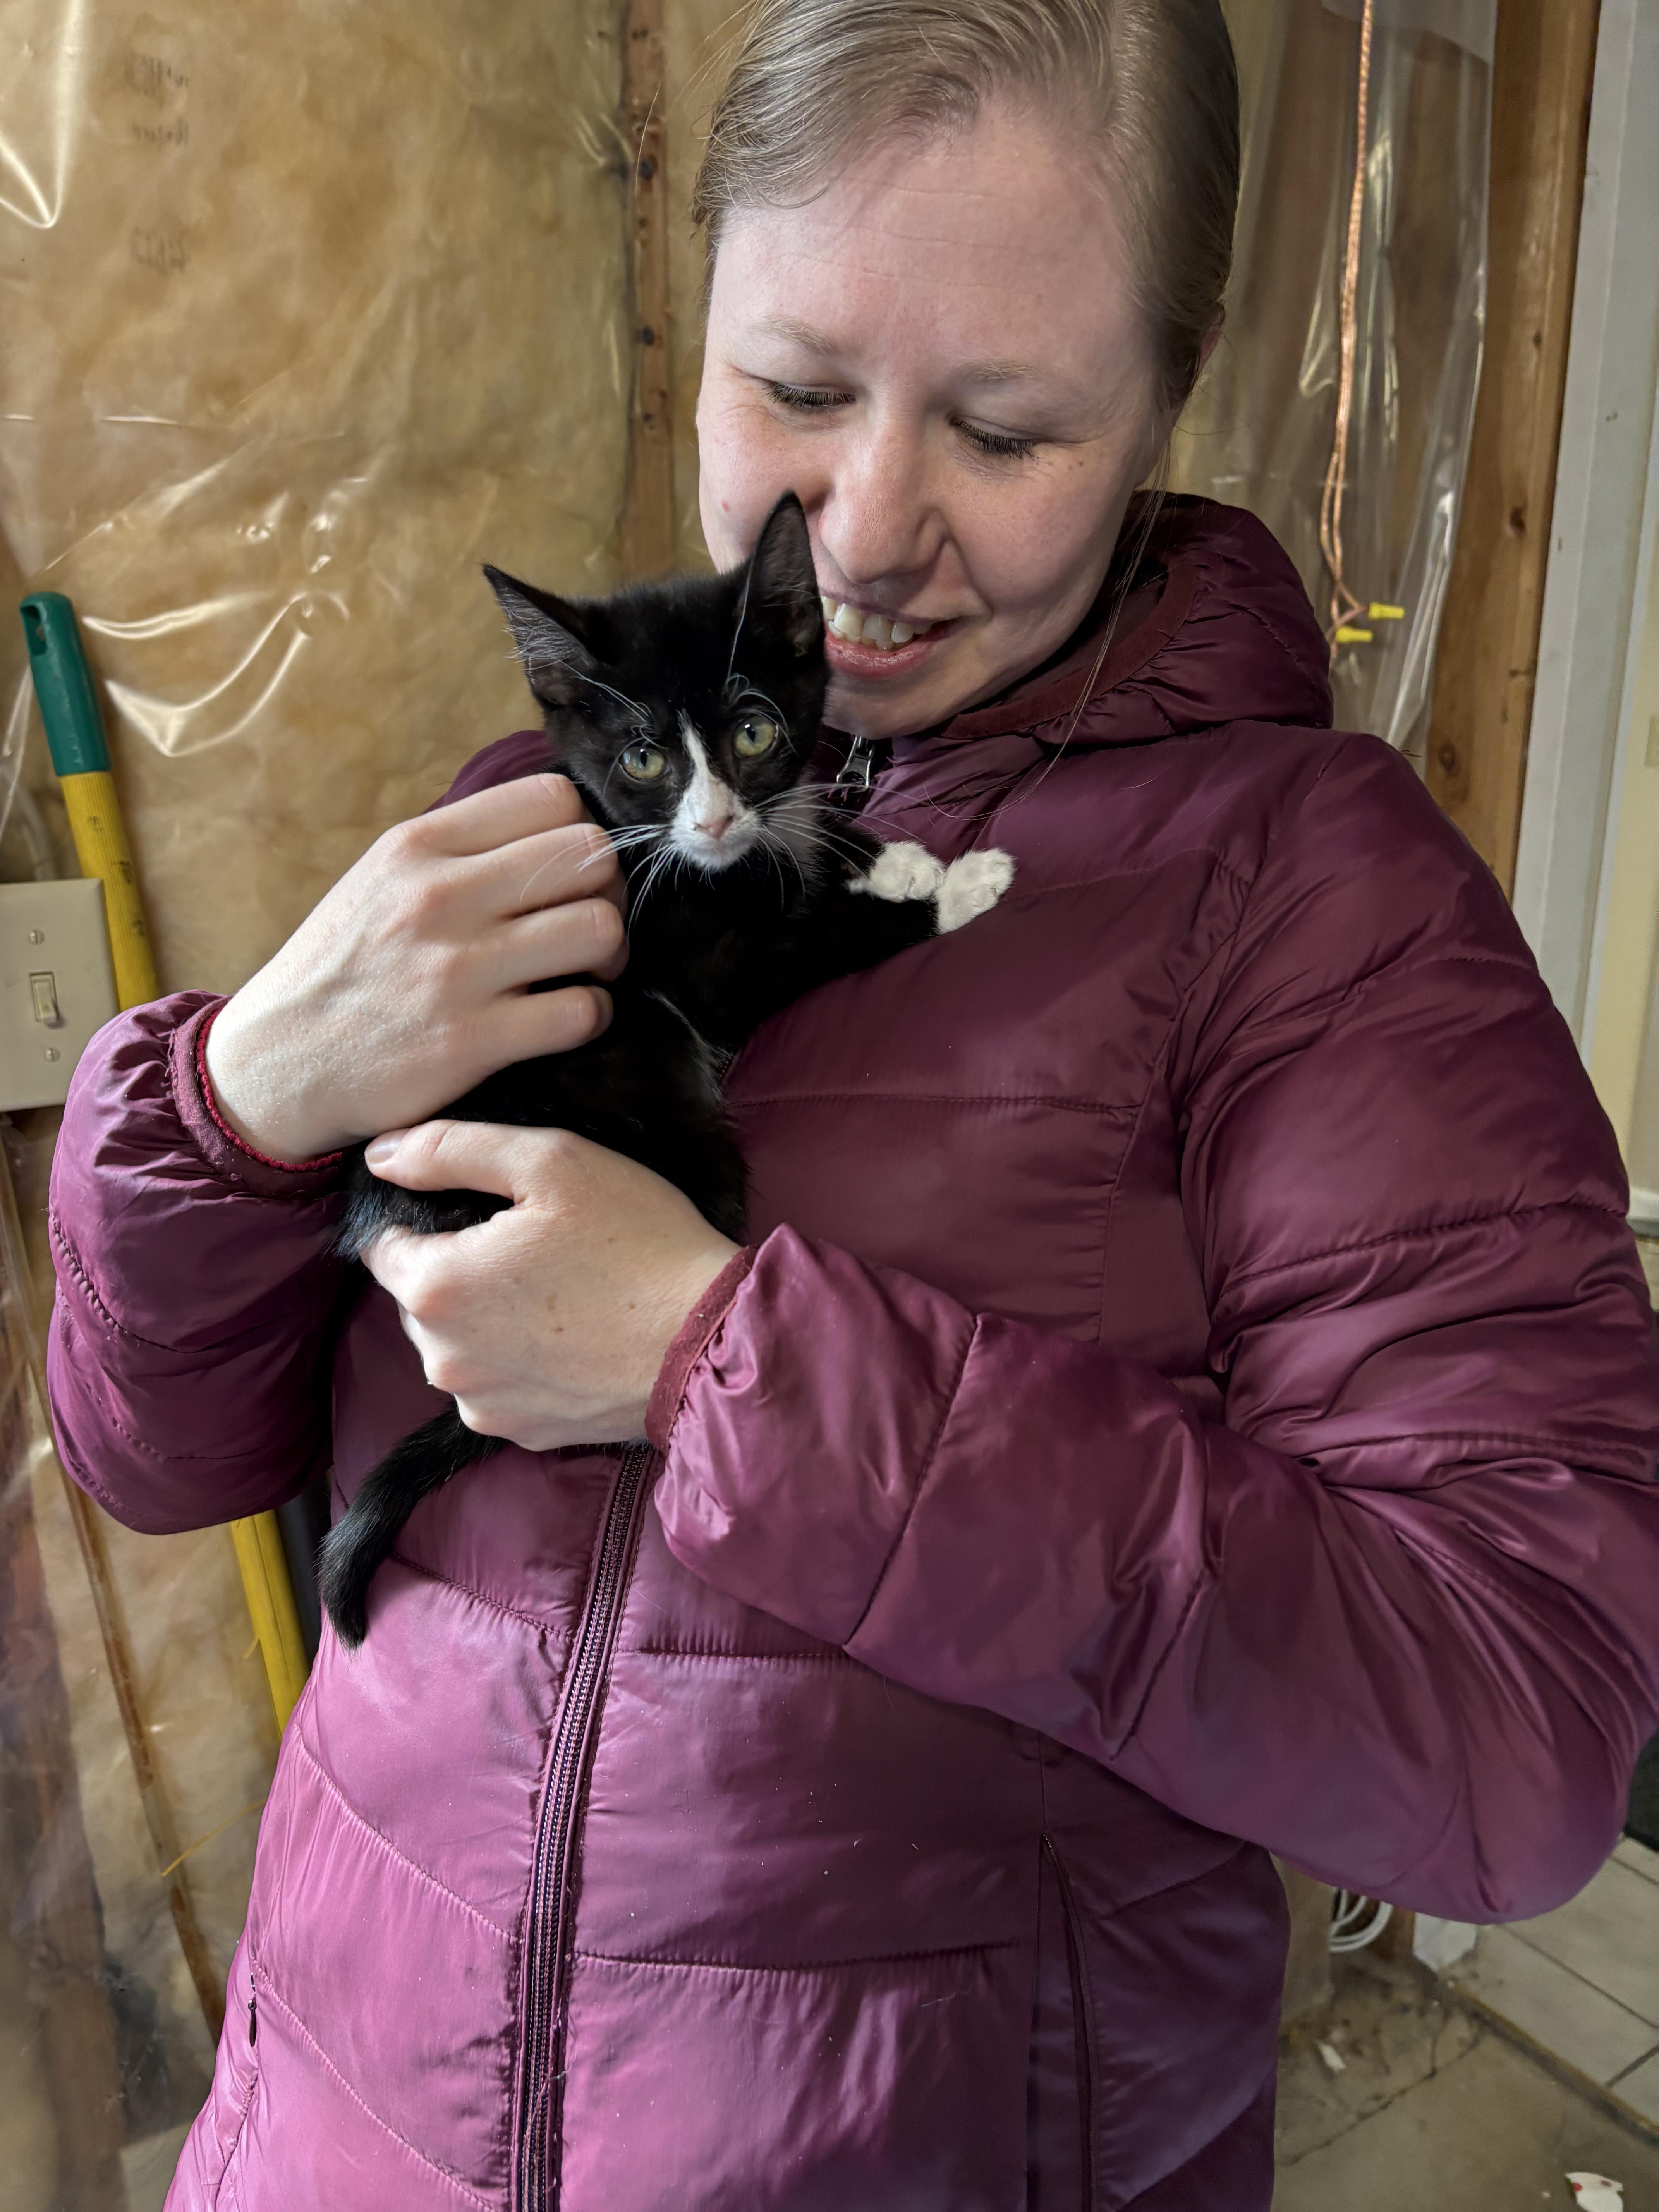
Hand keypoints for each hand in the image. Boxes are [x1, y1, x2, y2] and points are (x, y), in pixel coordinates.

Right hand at [205, 776, 626, 1161]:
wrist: (275, 1063)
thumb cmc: (340, 970)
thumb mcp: (379, 881)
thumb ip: (456, 850)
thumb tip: (543, 828)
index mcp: (419, 847)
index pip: (551, 798)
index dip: (577, 834)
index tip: (567, 873)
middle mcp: (440, 896)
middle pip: (589, 856)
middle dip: (605, 891)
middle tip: (585, 925)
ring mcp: (458, 969)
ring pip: (598, 928)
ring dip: (610, 955)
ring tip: (585, 972)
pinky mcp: (473, 1040)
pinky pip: (582, 1010)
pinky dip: (593, 1015)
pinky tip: (568, 1018)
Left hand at [358, 1120, 737, 1449]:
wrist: (711, 1340)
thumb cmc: (637, 1241)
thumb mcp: (551, 1162)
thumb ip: (452, 1150)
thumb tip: (381, 1154)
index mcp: (436, 1286)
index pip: (384, 1246)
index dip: (426, 1220)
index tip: (481, 1213)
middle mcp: (442, 1358)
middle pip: (419, 1299)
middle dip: (459, 1271)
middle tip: (532, 1249)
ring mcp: (480, 1404)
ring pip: (456, 1345)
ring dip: (486, 1319)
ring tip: (557, 1293)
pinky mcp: (520, 1433)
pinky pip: (495, 1386)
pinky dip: (518, 1362)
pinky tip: (570, 1337)